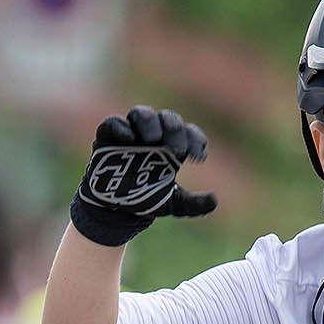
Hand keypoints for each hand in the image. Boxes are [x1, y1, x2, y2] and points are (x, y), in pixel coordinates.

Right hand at [70, 105, 214, 245]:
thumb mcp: (174, 204)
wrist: (116, 209)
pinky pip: (114, 124)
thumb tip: (214, 201)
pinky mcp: (109, 137)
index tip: (198, 157)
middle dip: (175, 129)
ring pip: (142, 113)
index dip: (196, 139)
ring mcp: (131, 134)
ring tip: (153, 139)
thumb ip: (194, 204)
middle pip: (168, 118)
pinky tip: (129, 139)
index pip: (189, 132)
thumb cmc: (146, 198)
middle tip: (177, 150)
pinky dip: (122, 128)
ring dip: (150, 121)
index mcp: (172, 146)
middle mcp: (154, 135)